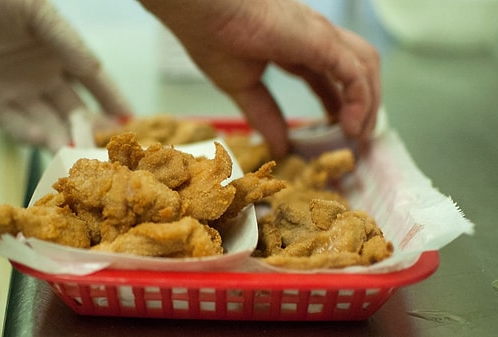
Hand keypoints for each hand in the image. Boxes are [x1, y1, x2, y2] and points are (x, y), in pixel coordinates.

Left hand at [0, 0, 131, 150]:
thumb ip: (69, 43)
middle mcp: (43, 77)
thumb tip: (97, 70)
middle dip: (88, 130)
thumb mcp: (40, 15)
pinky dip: (26, 133)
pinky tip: (41, 139)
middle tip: (100, 150)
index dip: (112, 100)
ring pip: (46, 122)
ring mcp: (17, 91)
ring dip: (59, 139)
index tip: (131, 122)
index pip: (93, 82)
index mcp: (60, 54)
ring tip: (71, 153)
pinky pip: (12, 123)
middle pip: (72, 111)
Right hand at [141, 0, 379, 157]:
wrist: (204, 15)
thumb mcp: (242, 88)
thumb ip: (263, 115)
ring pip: (365, 67)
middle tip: (358, 136)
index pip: (329, 75)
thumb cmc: (213, 38)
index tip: (339, 129)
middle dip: (363, 102)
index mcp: (294, 44)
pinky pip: (355, 74)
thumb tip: (277, 146)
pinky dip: (360, 101)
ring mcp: (321, 37)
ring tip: (359, 134)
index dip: (338, 102)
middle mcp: (314, 37)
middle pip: (356, 68)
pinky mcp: (322, 42)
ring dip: (369, 102)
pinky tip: (352, 125)